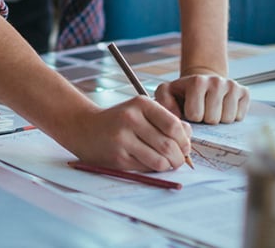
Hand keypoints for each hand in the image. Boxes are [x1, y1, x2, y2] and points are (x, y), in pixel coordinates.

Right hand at [62, 95, 192, 171]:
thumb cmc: (119, 120)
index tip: (184, 146)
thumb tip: (188, 135)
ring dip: (168, 166)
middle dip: (179, 157)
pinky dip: (153, 170)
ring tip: (167, 164)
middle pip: (168, 145)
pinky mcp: (118, 157)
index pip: (173, 125)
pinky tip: (150, 164)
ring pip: (159, 160)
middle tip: (179, 160)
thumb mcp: (141, 111)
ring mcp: (123, 138)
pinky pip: (145, 168)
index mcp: (140, 103)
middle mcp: (131, 118)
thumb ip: (165, 120)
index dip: (184, 140)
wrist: (85, 128)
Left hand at [154, 70, 249, 123]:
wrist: (203, 82)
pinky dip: (232, 116)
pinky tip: (223, 107)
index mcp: (197, 81)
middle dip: (205, 119)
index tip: (190, 109)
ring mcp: (232, 85)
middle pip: (213, 119)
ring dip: (219, 119)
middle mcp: (217, 81)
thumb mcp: (168, 93)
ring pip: (228, 119)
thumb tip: (176, 116)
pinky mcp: (245, 92)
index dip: (191, 117)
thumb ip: (163, 102)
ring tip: (211, 109)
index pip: (195, 115)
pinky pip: (240, 116)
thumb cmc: (184, 92)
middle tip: (202, 110)